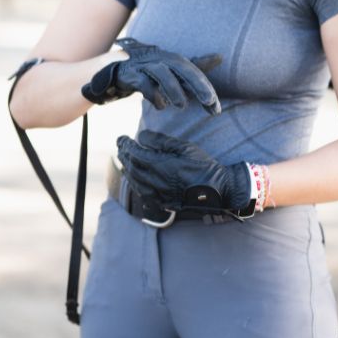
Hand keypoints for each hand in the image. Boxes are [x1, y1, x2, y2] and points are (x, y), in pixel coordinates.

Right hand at [82, 38, 220, 112]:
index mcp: (174, 60)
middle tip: (209, 102)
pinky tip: (160, 105)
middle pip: (183, 68)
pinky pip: (143, 82)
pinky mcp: (131, 74)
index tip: (216, 109)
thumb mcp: (173, 69)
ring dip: (173, 89)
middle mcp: (162, 59)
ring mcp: (146, 65)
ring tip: (181, 106)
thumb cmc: (150, 71)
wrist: (115, 70)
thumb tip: (219, 56)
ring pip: (163, 73)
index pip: (195, 72)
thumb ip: (195, 66)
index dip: (207, 89)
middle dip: (197, 85)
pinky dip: (152, 93)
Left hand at [116, 130, 251, 212]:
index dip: (126, 145)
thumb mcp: (184, 147)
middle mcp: (155, 181)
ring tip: (125, 161)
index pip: (135, 154)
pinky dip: (135, 183)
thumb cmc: (203, 166)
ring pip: (135, 182)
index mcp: (160, 166)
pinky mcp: (163, 202)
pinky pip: (142, 193)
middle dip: (124, 156)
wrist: (217, 190)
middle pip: (132, 168)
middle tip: (121, 147)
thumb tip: (142, 136)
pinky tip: (136, 179)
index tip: (121, 138)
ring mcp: (158, 194)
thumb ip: (161, 141)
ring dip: (127, 170)